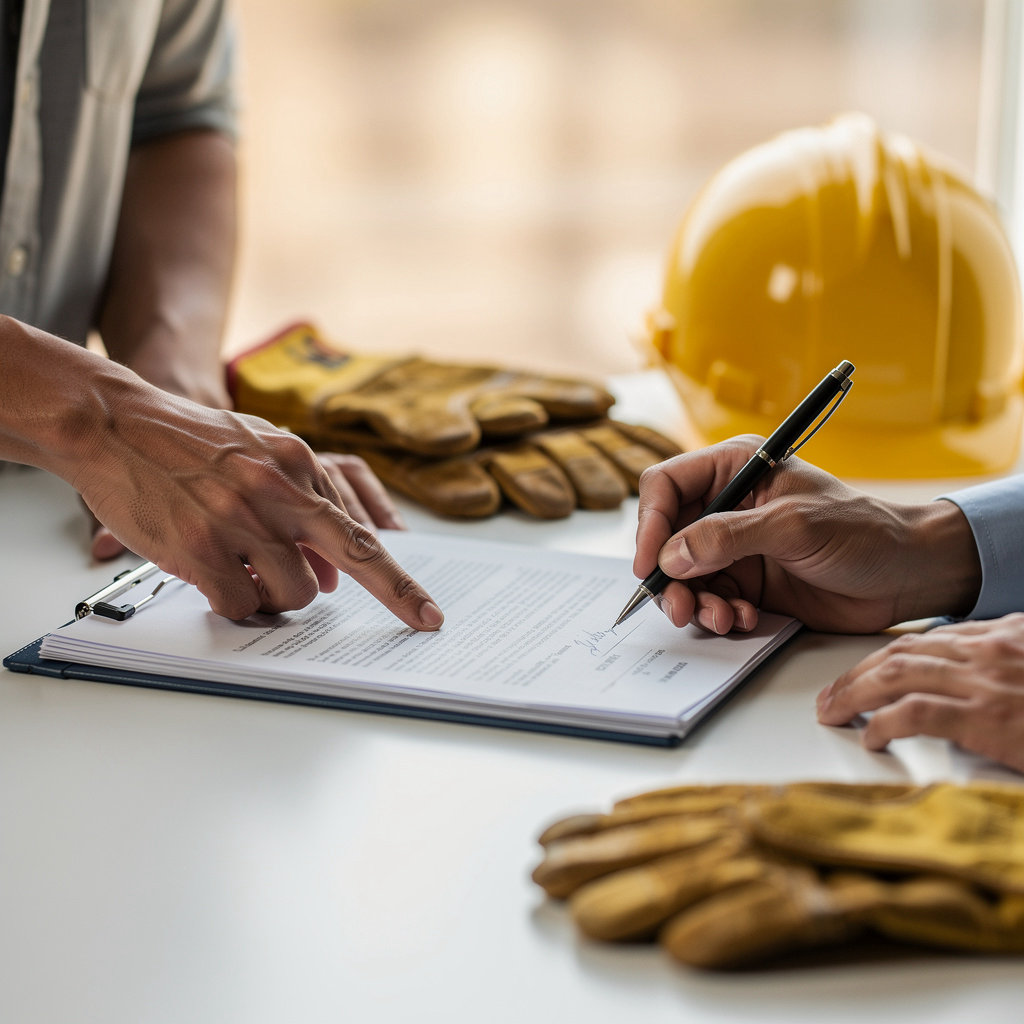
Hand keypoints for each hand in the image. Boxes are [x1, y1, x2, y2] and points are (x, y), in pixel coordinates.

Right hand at [60, 366, 441, 626]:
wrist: (112, 424)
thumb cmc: (187, 442)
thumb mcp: (258, 451)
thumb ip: (301, 500)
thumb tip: (330, 570)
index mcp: (297, 462)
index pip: (360, 530)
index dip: (399, 579)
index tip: (427, 612)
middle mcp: (277, 490)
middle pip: (353, 558)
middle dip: (394, 596)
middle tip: (415, 621)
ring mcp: (239, 520)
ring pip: (293, 594)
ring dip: (278, 597)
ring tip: (247, 574)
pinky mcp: (199, 547)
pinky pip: (241, 605)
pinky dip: (236, 605)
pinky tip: (216, 581)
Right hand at [635, 435, 980, 633]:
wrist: (906, 576)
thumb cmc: (863, 532)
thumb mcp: (793, 526)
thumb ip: (728, 537)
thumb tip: (673, 555)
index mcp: (735, 469)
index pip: (666, 486)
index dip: (650, 523)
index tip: (651, 562)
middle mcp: (727, 506)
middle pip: (665, 537)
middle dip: (668, 575)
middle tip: (680, 605)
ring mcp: (734, 546)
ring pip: (682, 575)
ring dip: (693, 601)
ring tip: (719, 617)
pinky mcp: (745, 582)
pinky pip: (708, 600)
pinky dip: (716, 615)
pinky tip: (742, 620)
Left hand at [817, 614, 1023, 771]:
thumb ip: (1001, 663)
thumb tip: (970, 676)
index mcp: (1002, 635)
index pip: (925, 640)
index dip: (884, 656)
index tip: (863, 673)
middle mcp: (987, 651)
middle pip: (900, 653)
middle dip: (857, 674)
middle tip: (831, 694)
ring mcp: (985, 682)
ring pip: (897, 676)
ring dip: (855, 694)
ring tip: (834, 712)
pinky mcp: (988, 719)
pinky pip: (917, 714)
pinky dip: (885, 725)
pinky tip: (872, 739)